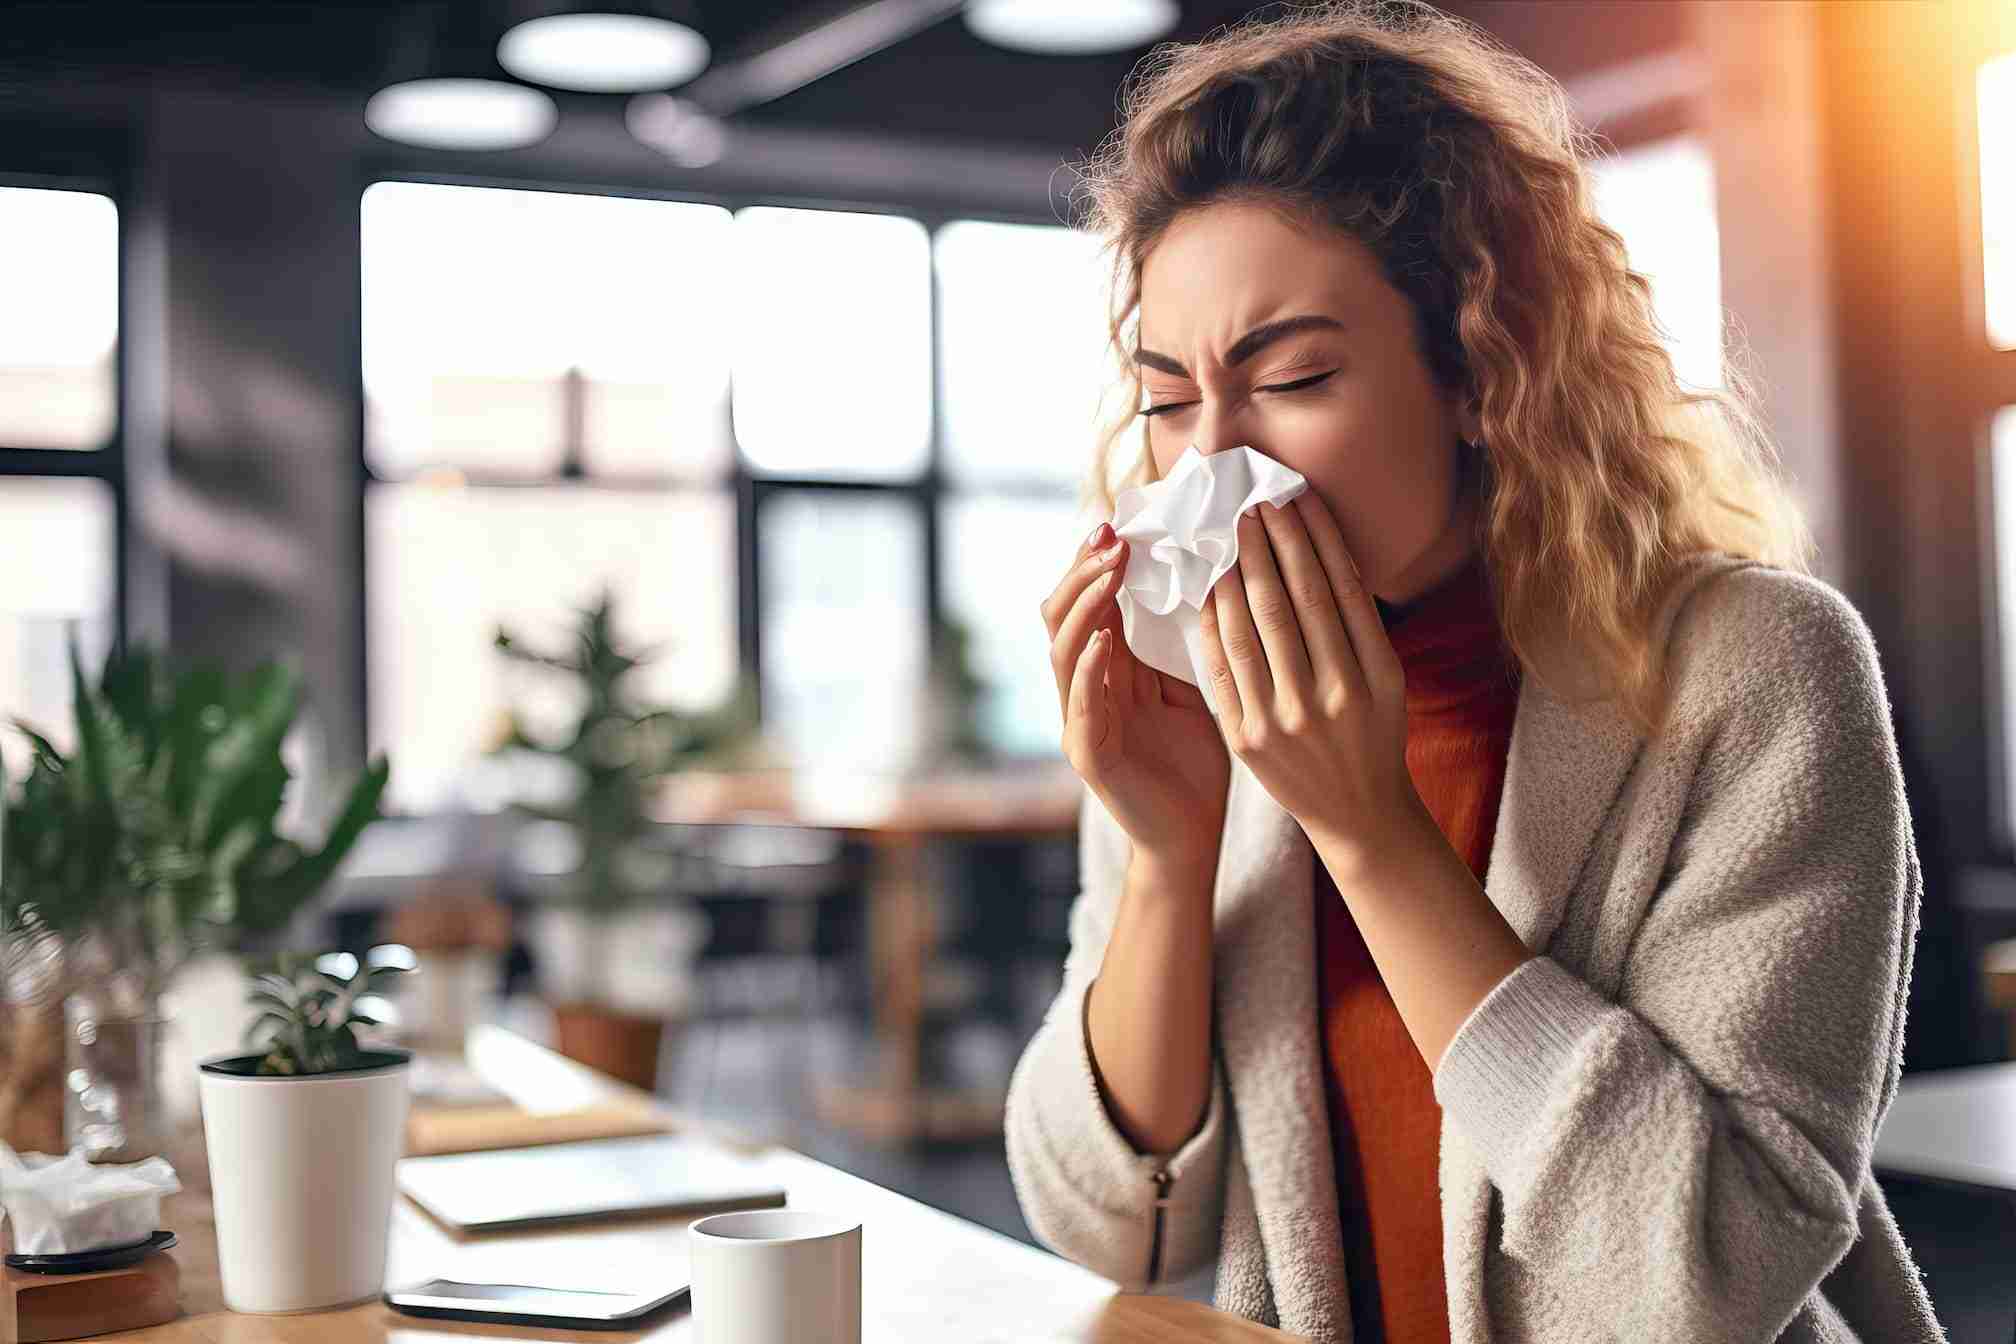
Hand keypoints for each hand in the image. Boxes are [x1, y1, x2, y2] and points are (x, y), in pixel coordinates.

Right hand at [1043, 521, 1231, 864]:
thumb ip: (1176, 644)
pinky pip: (1081, 703)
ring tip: (1111, 571)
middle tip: (1111, 536)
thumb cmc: (1193, 764)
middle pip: (1061, 617)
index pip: (1088, 603)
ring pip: (1062, 651)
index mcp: (1107, 671)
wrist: (1193, 837)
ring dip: (1085, 606)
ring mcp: (1080, 722)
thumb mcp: (1189, 688)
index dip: (1095, 563)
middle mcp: (1083, 690)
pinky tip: (1106, 638)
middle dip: (1083, 573)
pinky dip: (1089, 667)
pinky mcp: (1089, 755)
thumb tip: (1190, 577)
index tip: (1119, 523)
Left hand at [1197, 494, 1424, 871]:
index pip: (1334, 590)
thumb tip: (1325, 551)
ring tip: (1230, 535)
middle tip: (1253, 502)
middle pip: (1290, 601)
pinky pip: (1222, 668)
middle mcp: (1328, 696)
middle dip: (1269, 544)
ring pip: (1250, 629)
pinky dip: (1213, 624)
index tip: (1295, 499)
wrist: (1358, 815)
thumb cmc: (1374, 733)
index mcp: (1371, 675)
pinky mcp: (1246, 739)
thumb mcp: (1388, 679)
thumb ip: (1360, 623)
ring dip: (1236, 573)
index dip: (1312, 539)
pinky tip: (1209, 589)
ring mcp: (1282, 720)